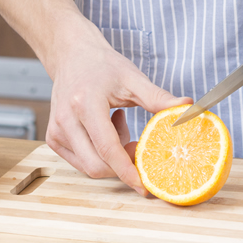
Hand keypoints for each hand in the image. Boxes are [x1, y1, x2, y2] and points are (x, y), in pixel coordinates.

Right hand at [45, 28, 182, 191]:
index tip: (145, 187)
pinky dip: (99, 153)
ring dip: (111, 158)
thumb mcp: (133, 79)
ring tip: (118, 127)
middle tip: (138, 145)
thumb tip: (188, 108)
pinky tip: (105, 129)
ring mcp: (55, 131)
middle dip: (122, 166)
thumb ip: (159, 98)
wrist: (72, 55)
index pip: (107, 149)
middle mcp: (65, 120)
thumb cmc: (103, 65)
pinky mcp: (53, 138)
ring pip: (89, 166)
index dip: (127, 171)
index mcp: (85, 104)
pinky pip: (81, 161)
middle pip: (96, 165)